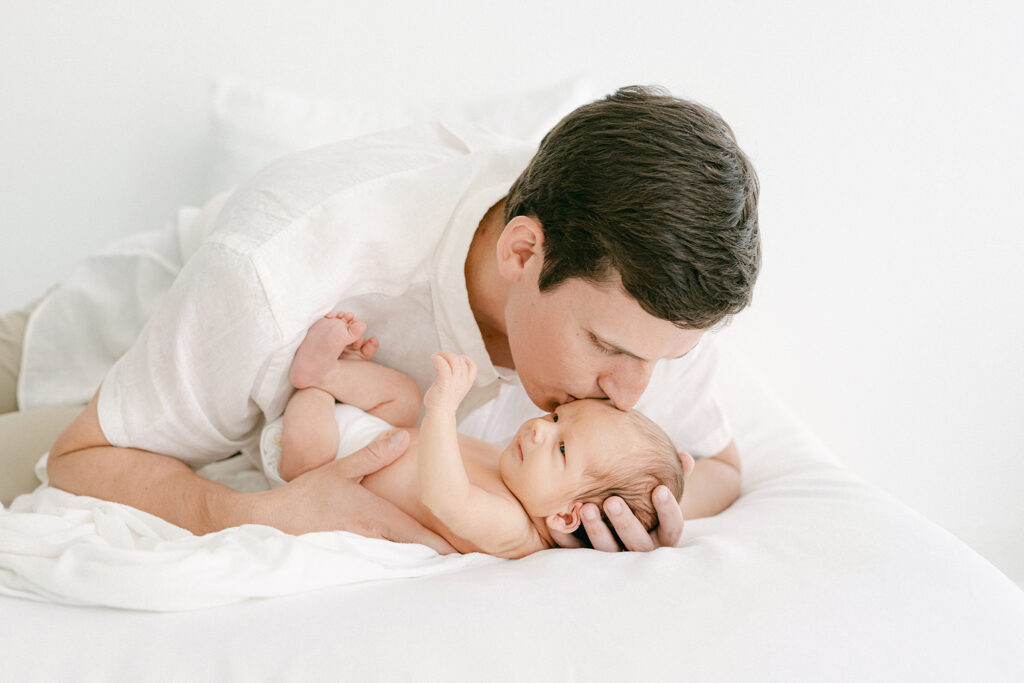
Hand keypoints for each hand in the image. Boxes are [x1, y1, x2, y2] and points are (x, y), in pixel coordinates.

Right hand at [260, 429, 453, 553]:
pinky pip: (383, 560)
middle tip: (467, 552)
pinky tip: (410, 559)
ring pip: (402, 558)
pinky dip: (400, 560)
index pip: (421, 538)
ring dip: (421, 557)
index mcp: (378, 518)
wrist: (271, 523)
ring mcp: (364, 551)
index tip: (468, 549)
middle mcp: (375, 539)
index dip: (446, 546)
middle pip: (416, 552)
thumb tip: (405, 436)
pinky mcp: (353, 558)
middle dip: (439, 553)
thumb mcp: (341, 469)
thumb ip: (375, 454)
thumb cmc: (307, 496)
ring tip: (447, 556)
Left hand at [423, 352, 476, 411]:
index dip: (463, 359)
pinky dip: (437, 358)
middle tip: (440, 357)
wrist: (440, 414)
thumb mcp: (454, 389)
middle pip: (461, 359)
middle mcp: (463, 380)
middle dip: (449, 355)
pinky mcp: (445, 381)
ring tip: (435, 357)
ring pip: (453, 359)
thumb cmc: (443, 402)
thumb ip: (454, 378)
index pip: (472, 365)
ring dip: (443, 354)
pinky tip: (433, 358)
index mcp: (467, 383)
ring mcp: (455, 380)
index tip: (452, 361)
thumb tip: (443, 366)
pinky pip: (443, 363)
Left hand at [549, 486, 685, 551]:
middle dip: (625, 523)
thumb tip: (686, 458)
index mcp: (662, 534)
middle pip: (637, 544)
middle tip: (612, 501)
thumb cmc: (643, 496)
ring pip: (607, 550)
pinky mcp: (586, 555)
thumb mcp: (657, 486)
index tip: (661, 490)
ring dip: (596, 530)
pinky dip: (565, 536)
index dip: (669, 511)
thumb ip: (673, 474)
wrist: (615, 517)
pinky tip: (555, 519)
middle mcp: (640, 548)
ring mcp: (614, 555)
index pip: (672, 527)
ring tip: (586, 507)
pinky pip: (574, 550)